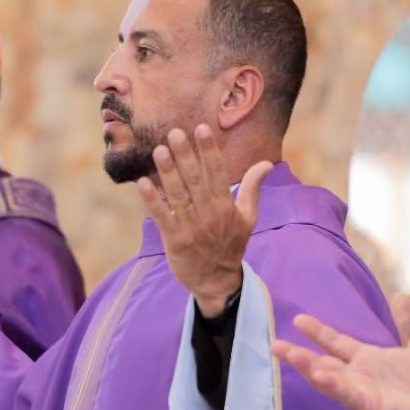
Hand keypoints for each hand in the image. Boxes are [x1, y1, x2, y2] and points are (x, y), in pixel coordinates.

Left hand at [136, 124, 272, 316]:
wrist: (217, 281)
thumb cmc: (231, 245)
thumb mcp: (248, 218)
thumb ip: (253, 189)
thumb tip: (266, 164)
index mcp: (226, 206)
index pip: (218, 172)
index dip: (209, 150)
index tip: (201, 129)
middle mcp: (209, 214)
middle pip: (196, 180)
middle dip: (186, 155)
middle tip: (174, 133)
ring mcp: (190, 227)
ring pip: (178, 195)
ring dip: (168, 172)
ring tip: (159, 150)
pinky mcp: (174, 240)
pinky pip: (162, 216)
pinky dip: (153, 200)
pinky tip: (143, 183)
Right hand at [272, 313, 409, 409]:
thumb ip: (409, 323)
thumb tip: (401, 297)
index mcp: (370, 360)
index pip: (337, 343)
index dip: (318, 332)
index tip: (298, 319)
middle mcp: (361, 376)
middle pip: (322, 362)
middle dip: (297, 354)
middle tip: (273, 346)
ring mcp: (362, 393)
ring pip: (328, 378)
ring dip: (307, 366)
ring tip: (287, 354)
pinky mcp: (370, 407)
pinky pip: (346, 393)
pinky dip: (331, 384)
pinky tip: (317, 373)